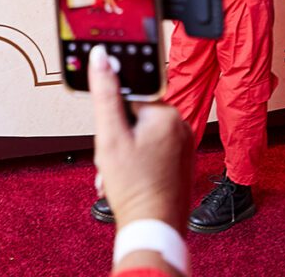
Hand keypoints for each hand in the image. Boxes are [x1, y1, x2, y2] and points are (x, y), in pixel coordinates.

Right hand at [89, 45, 190, 232]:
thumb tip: (101, 57)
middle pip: (134, 118)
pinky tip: (128, 180)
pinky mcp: (181, 163)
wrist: (154, 228)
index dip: (113, 118)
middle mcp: (180, 126)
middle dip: (117, 139)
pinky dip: (137, 164)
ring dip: (124, 154)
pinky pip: (153, 152)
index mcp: (167, 114)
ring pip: (141, 137)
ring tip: (118, 175)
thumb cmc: (135, 188)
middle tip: (113, 160)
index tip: (110, 136)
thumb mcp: (110, 136)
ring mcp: (183, 146)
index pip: (129, 98)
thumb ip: (105, 93)